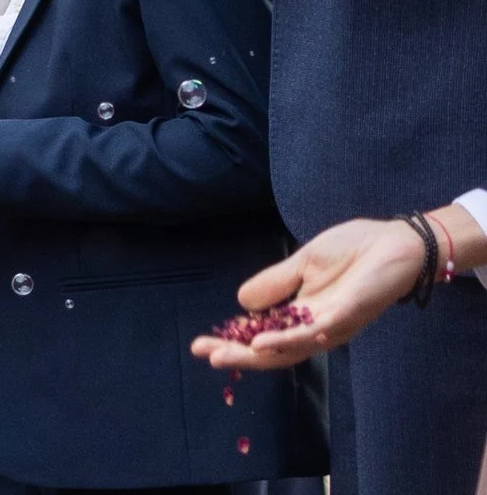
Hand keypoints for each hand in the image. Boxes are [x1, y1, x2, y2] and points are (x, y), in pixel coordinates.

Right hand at [189, 217, 425, 369]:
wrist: (397, 242)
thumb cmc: (354, 250)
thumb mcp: (303, 262)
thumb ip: (276, 282)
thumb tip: (242, 303)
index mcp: (304, 314)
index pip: (263, 335)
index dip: (233, 341)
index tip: (201, 344)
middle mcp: (317, 327)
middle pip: (272, 351)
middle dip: (236, 354)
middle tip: (204, 354)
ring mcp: (332, 323)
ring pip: (289, 349)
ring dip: (253, 354)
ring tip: (222, 356)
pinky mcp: (346, 314)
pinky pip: (313, 333)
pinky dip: (285, 340)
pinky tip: (261, 343)